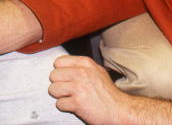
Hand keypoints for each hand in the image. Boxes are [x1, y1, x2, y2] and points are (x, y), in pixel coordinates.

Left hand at [49, 55, 171, 124]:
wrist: (118, 109)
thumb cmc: (107, 92)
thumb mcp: (97, 71)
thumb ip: (81, 67)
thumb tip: (63, 66)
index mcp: (86, 63)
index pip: (59, 61)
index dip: (60, 71)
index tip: (65, 78)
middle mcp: (82, 73)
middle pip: (53, 75)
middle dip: (58, 84)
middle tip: (67, 89)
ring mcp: (79, 88)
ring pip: (53, 89)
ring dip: (60, 96)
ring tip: (70, 97)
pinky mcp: (77, 103)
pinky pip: (59, 104)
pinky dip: (65, 107)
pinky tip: (74, 106)